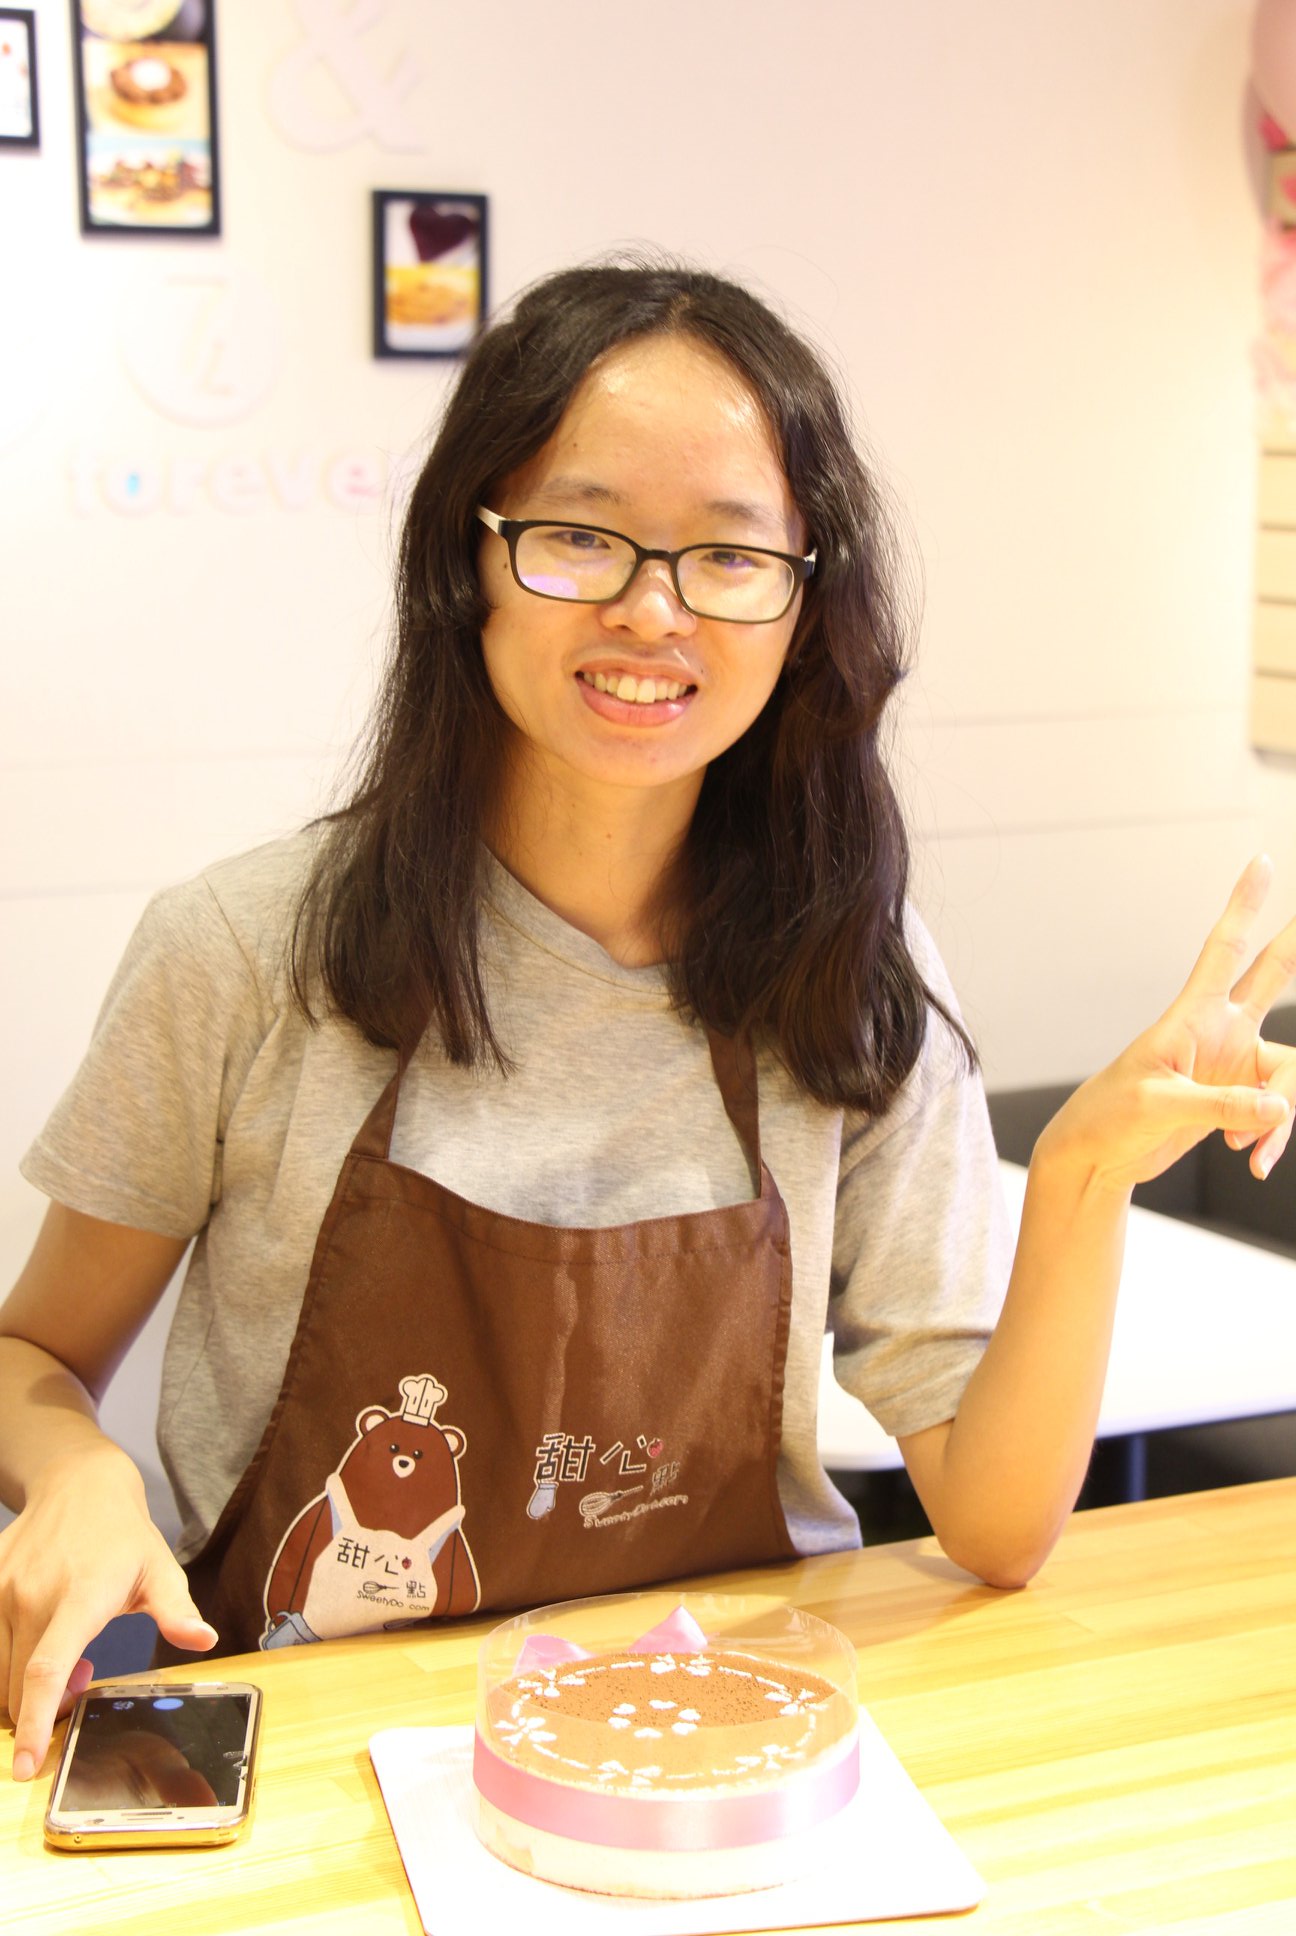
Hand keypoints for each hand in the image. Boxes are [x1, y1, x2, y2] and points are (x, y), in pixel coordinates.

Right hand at [0, 1445, 216, 1780]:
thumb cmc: (124, 1535)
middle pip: (17, 1687)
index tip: (26, 1767)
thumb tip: (204, 1640)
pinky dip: (6, 1665)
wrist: (79, 1485)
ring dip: (24, 1687)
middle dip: (41, 1709)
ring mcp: (1, 1590)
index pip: (46, 1669)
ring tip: (67, 1656)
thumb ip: (176, 1610)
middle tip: (83, 1681)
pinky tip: (39, 1641)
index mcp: (80, 1595)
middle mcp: (31, 1595)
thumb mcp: (160, 1569)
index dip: (35, 1722)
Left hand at [1039, 856, 1295, 1196]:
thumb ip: (1220, 1107)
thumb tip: (1278, 1107)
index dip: (1244, 907)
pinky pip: (1277, 1112)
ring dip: (1282, 1116)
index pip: (1225, 950)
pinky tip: (1255, 1162)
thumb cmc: (1113, 1117)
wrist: (1098, 1155)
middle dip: (1293, 946)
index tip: (1261, 862)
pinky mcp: (1236, 1099)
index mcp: (1193, 1017)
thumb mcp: (1160, 1107)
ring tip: (1253, 1151)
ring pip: (1289, 1073)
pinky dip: (1272, 1137)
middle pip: (1272, 977)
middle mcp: (1221, 1033)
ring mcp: (1232, 1064)